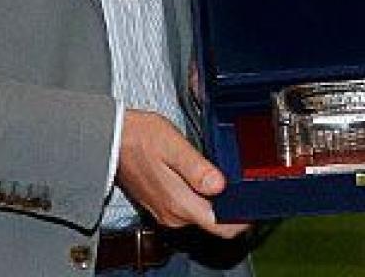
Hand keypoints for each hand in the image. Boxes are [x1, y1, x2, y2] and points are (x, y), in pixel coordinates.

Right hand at [115, 110, 248, 239]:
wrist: (109, 139)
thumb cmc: (138, 137)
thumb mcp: (172, 146)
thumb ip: (197, 168)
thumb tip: (220, 186)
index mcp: (180, 203)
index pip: (221, 227)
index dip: (243, 219)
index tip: (255, 203)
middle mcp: (173, 215)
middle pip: (214, 222)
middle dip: (232, 207)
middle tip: (245, 184)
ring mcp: (166, 212)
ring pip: (202, 214)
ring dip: (217, 201)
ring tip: (226, 177)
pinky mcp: (161, 204)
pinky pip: (189, 208)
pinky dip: (201, 197)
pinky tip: (204, 178)